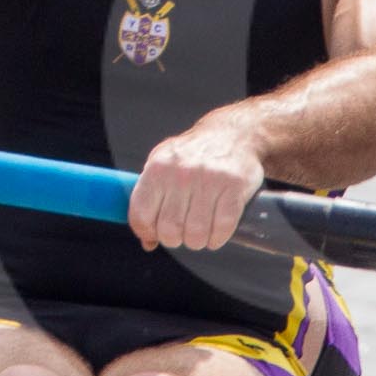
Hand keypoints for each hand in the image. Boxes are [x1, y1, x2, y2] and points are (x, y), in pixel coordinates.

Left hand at [128, 117, 263, 251]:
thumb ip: (150, 201)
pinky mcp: (234, 186)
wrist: (233, 134)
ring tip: (202, 231)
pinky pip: (222, 228)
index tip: (156, 233)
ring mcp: (209, 179)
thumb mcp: (163, 167)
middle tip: (183, 232)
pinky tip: (217, 230)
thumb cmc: (194, 155)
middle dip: (176, 239)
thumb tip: (148, 241)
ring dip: (199, 241)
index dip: (147, 231)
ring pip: (196, 234)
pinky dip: (218, 237)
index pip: (141, 214)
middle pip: (170, 229)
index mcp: (158, 168)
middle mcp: (181, 172)